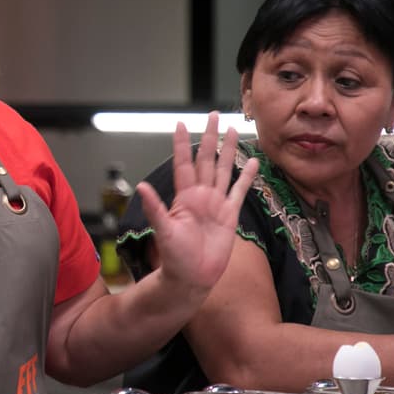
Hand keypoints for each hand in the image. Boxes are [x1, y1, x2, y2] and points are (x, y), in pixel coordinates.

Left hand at [136, 112, 258, 294]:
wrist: (192, 278)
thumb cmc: (174, 258)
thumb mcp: (164, 231)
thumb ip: (155, 207)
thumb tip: (141, 186)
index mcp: (184, 196)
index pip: (183, 163)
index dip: (182, 144)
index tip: (181, 123)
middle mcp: (200, 196)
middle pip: (206, 159)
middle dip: (209, 137)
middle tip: (213, 115)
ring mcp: (215, 204)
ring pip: (223, 170)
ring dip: (228, 151)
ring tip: (233, 130)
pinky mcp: (229, 216)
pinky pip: (239, 192)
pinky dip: (246, 177)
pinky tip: (252, 162)